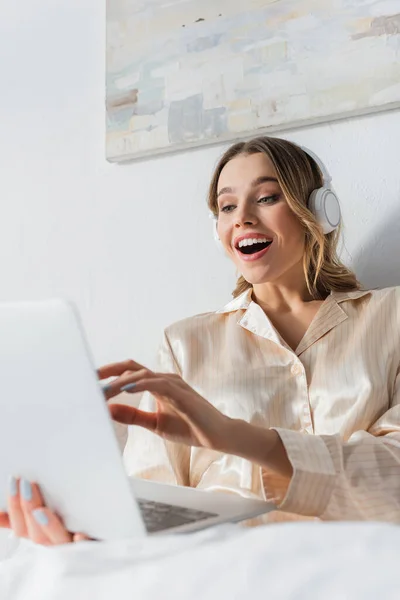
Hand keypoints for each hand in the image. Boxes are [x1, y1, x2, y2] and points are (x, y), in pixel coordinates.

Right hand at [0, 478, 89, 544]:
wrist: (104, 541)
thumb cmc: (70, 526)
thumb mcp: (47, 521)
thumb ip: (26, 516)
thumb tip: (0, 512)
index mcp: (41, 537)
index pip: (21, 527)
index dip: (15, 506)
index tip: (13, 480)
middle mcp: (54, 545)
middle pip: (37, 535)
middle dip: (28, 510)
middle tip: (26, 483)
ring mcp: (74, 549)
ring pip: (57, 542)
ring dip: (48, 526)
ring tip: (41, 510)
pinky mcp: (95, 549)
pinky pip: (88, 550)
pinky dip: (82, 544)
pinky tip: (79, 535)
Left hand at [99, 360, 232, 451]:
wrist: (218, 436)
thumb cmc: (190, 427)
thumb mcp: (154, 423)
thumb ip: (133, 415)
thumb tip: (108, 409)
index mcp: (158, 384)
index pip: (129, 372)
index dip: (109, 374)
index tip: (88, 380)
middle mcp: (164, 379)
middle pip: (131, 367)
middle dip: (108, 371)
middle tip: (87, 378)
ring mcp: (174, 384)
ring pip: (141, 375)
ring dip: (119, 382)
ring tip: (101, 389)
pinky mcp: (182, 393)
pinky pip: (158, 384)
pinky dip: (140, 384)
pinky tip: (125, 389)